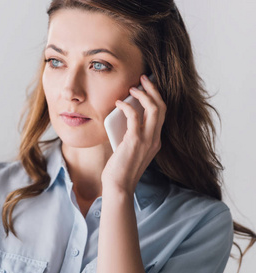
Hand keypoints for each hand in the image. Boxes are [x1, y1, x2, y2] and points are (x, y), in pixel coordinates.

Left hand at [101, 74, 166, 194]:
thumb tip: (123, 115)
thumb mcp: (129, 149)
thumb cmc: (120, 169)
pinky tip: (119, 103)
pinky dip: (127, 106)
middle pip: (162, 107)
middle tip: (144, 79)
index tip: (148, 86)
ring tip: (133, 87)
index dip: (157, 98)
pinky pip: (134, 116)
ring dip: (144, 94)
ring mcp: (148, 140)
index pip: (162, 114)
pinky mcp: (135, 141)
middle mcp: (155, 139)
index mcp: (155, 141)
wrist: (118, 186)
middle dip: (154, 90)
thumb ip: (131, 134)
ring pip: (154, 109)